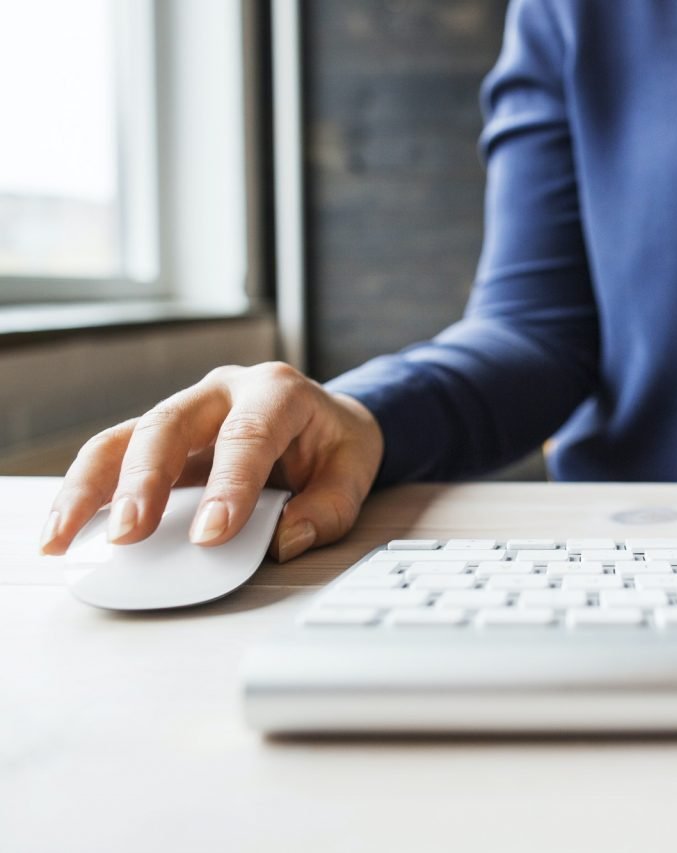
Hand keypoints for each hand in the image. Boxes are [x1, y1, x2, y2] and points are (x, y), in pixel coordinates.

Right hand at [40, 362, 383, 562]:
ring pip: (125, 437)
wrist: (328, 419)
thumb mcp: (354, 471)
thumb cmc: (335, 441)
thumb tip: (284, 540)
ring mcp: (185, 411)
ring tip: (64, 537)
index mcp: (276, 391)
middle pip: (168, 425)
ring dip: (90, 488)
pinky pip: (114, 457)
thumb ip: (328, 509)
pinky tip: (65, 529)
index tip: (210, 535)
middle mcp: (222, 392)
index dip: (227, 486)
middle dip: (144, 482)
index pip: (246, 436)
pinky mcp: (162, 439)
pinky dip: (87, 493)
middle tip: (130, 535)